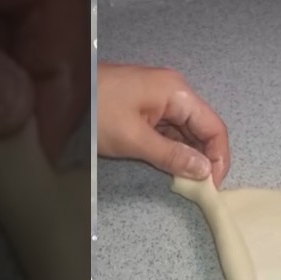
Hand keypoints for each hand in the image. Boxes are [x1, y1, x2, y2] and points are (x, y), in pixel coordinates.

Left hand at [96, 62, 229, 185]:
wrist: (61, 92)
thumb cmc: (96, 112)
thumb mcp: (133, 139)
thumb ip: (172, 155)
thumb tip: (204, 170)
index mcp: (176, 92)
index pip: (214, 127)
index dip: (219, 158)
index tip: (213, 185)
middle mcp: (173, 91)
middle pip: (202, 128)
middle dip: (204, 157)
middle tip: (199, 188)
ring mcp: (158, 98)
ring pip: (185, 130)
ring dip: (187, 154)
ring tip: (185, 180)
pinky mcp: (144, 106)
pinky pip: (168, 128)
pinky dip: (172, 147)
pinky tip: (170, 165)